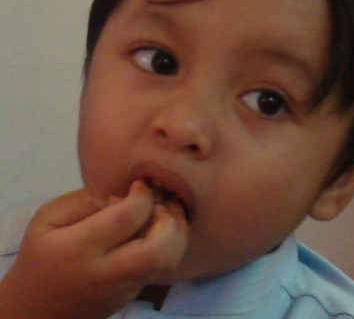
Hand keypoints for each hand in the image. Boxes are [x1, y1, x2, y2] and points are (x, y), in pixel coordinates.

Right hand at [0, 181, 187, 318]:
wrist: (35, 311)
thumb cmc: (40, 257)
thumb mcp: (47, 218)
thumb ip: (83, 200)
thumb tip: (121, 197)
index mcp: (80, 249)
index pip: (127, 218)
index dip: (142, 196)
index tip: (139, 186)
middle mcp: (106, 274)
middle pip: (158, 250)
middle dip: (169, 220)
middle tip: (161, 204)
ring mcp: (122, 290)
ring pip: (168, 263)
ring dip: (177, 233)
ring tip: (169, 214)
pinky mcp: (131, 298)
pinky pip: (161, 270)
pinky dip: (170, 246)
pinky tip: (161, 231)